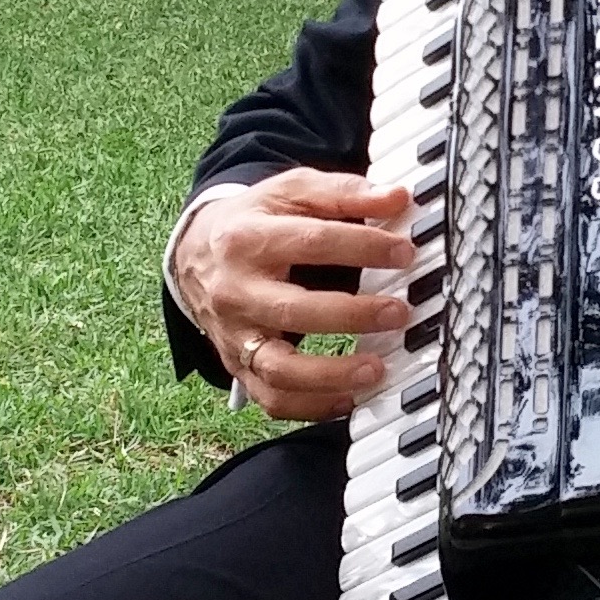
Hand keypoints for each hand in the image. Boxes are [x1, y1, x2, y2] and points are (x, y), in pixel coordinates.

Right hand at [172, 169, 414, 420]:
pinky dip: (311, 406)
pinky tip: (348, 399)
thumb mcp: (291, 193)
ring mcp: (235, 335)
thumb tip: (396, 197)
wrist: (194, 253)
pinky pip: (272, 399)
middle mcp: (236, 291)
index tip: (405, 252)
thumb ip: (343, 193)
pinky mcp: (238, 366)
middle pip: (293, 310)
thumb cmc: (255, 222)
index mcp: (248, 239)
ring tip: (376, 369)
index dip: (362, 247)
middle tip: (398, 313)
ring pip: (277, 368)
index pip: (311, 242)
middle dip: (351, 315)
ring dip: (330, 375)